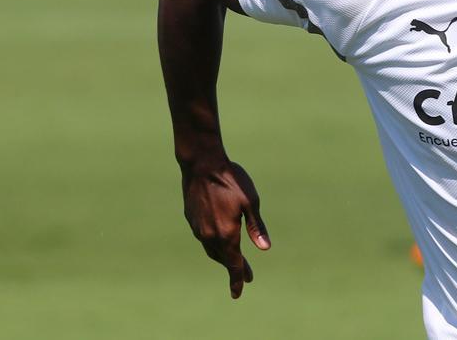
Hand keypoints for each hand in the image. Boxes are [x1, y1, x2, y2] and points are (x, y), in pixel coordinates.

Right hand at [181, 159, 270, 298]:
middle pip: (223, 259)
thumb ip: (256, 227)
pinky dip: (213, 245)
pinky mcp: (191, 219)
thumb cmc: (231, 180)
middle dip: (234, 268)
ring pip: (211, 250)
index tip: (239, 292)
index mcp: (226, 234)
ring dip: (223, 257)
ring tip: (234, 261)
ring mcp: (198, 228)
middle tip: (246, 277)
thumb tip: (264, 249)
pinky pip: (203, 238)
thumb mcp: (251, 202)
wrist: (202, 164)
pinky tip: (219, 240)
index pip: (234, 264)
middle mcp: (209, 235)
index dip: (238, 278)